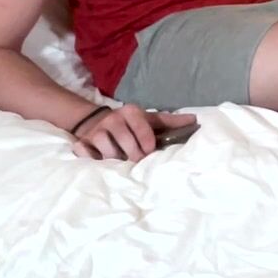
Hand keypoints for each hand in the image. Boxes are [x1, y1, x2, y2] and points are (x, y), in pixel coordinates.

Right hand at [70, 104, 197, 160]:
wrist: (98, 123)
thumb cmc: (131, 125)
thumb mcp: (149, 120)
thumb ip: (171, 122)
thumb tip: (195, 120)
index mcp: (131, 112)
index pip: (142, 126)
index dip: (147, 141)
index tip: (150, 151)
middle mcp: (113, 119)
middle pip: (125, 140)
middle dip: (134, 154)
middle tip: (138, 163)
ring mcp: (96, 131)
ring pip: (106, 148)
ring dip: (115, 160)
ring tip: (121, 165)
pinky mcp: (82, 142)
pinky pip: (84, 152)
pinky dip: (91, 159)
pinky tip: (99, 164)